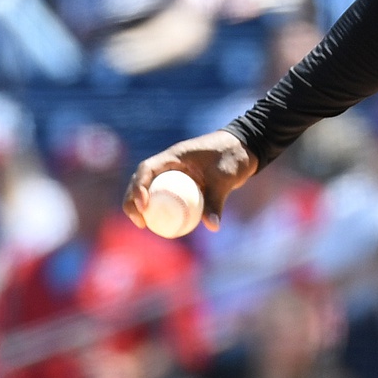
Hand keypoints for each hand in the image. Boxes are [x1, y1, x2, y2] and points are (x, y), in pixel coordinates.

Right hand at [123, 130, 256, 233]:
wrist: (244, 150)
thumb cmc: (233, 157)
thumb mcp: (225, 178)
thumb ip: (216, 200)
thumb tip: (213, 227)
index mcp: (173, 156)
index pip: (147, 169)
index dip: (139, 187)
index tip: (144, 206)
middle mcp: (169, 164)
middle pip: (141, 181)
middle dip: (132, 200)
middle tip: (139, 222)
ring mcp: (173, 173)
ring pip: (151, 189)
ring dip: (141, 205)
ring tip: (143, 225)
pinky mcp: (181, 182)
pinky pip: (166, 196)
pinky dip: (161, 208)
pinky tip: (163, 226)